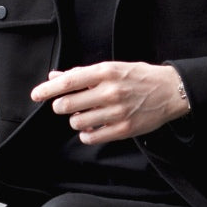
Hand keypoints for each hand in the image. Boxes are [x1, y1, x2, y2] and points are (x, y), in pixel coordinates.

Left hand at [30, 62, 188, 144]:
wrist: (171, 91)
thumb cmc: (137, 78)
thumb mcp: (111, 69)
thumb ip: (82, 74)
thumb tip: (54, 77)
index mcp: (106, 72)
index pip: (69, 82)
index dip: (48, 90)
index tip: (35, 95)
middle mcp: (110, 91)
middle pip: (66, 105)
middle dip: (61, 106)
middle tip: (67, 105)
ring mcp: (117, 111)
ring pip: (76, 122)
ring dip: (76, 120)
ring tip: (87, 114)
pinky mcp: (122, 129)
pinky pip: (89, 137)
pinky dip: (86, 133)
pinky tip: (93, 126)